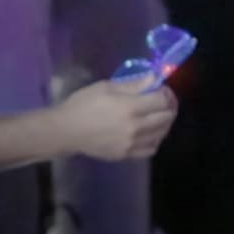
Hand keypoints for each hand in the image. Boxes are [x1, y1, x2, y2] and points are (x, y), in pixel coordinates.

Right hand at [59, 79, 177, 160]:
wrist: (64, 131)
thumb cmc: (83, 104)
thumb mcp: (106, 87)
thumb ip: (134, 84)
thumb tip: (155, 78)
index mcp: (130, 108)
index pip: (162, 100)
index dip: (165, 93)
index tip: (160, 89)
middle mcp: (135, 127)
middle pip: (166, 117)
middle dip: (169, 106)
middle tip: (163, 101)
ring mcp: (131, 143)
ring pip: (162, 133)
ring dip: (165, 123)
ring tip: (158, 115)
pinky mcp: (126, 155)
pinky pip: (151, 149)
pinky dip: (155, 140)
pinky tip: (150, 132)